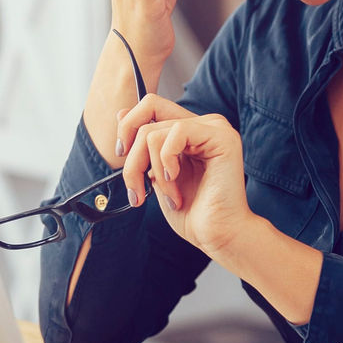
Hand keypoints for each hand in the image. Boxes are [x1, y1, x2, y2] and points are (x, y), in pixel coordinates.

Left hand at [117, 94, 252, 256]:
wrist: (217, 235)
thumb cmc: (193, 213)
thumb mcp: (156, 175)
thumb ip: (144, 146)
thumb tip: (121, 114)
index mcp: (189, 131)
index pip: (150, 106)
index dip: (128, 126)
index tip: (122, 155)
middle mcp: (203, 124)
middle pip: (147, 115)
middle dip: (132, 157)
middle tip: (137, 187)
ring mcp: (214, 128)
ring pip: (154, 131)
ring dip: (152, 171)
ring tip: (169, 195)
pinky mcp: (222, 137)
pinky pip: (177, 133)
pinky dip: (167, 163)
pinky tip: (177, 181)